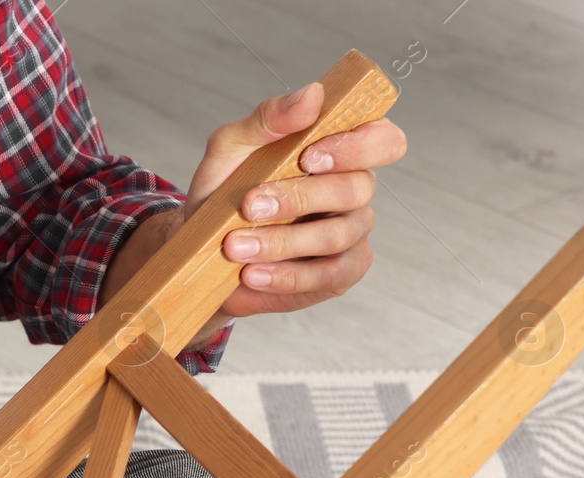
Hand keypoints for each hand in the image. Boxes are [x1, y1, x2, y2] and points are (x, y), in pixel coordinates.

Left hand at [190, 81, 406, 327]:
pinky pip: (328, 277)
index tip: (309, 156)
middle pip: (356, 190)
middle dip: (298, 198)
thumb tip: (313, 93)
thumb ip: (270, 117)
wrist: (199, 248)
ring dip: (282, 242)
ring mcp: (351, 235)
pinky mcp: (338, 275)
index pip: (384, 140)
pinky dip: (287, 277)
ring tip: (235, 246)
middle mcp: (355, 190)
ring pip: (337, 236)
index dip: (357, 146)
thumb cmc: (223, 189)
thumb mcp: (233, 146)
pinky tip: (252, 274)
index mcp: (341, 150)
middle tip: (248, 206)